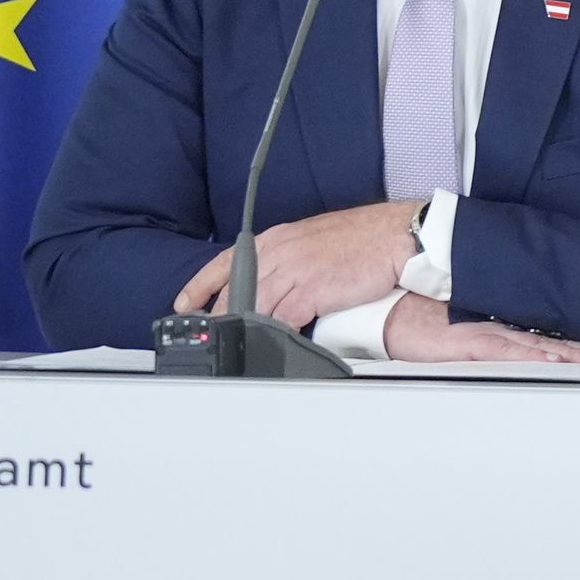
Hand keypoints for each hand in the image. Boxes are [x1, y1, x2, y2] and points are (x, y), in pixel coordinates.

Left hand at [169, 199, 419, 326]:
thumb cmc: (363, 239)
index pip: (225, 261)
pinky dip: (272, 333)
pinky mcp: (311, 290)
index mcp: (277, 237)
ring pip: (251, 305)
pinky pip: (281, 319)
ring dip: (240, 327)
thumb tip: (275, 286)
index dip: (200, 285)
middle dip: (217, 315)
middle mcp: (279, 251)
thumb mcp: (314, 241)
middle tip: (206, 335)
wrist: (395, 235)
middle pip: (234, 289)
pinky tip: (269, 344)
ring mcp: (293, 270)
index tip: (184, 303)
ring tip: (232, 344)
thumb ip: (289, 260)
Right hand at [379, 296, 579, 365]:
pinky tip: (557, 362)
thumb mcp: (465, 333)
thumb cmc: (423, 321)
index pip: (553, 339)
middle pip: (558, 343)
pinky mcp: (472, 345)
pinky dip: (536, 358)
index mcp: (505, 327)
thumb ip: (494, 340)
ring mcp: (490, 335)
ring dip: (577, 356)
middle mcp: (504, 329)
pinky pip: (510, 353)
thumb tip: (523, 350)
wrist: (390, 310)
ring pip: (543, 349)